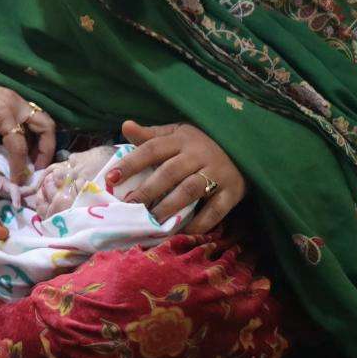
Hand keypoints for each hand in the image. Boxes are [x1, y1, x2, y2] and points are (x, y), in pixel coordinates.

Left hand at [0, 53, 55, 181]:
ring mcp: (14, 98)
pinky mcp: (9, 98)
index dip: (20, 167)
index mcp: (4, 112)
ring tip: (31, 159)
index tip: (17, 183)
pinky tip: (19, 145)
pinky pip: (29, 116)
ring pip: (41, 120)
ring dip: (41, 140)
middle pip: (46, 126)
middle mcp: (15, 103)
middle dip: (46, 150)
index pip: (20, 146)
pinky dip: (31, 132)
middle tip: (37, 168)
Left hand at [106, 121, 244, 232]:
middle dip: (147, 191)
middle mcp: (199, 154)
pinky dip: (200, 223)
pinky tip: (182, 231)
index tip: (111, 179)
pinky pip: (216, 210)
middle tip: (129, 206)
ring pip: (190, 190)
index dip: (131, 163)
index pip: (152, 149)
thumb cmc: (200, 144)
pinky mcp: (233, 191)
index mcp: (181, 139)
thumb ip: (150, 135)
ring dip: (169, 206)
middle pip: (169, 172)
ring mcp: (218, 173)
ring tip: (151, 220)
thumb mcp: (177, 134)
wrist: (246, 148)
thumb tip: (125, 126)